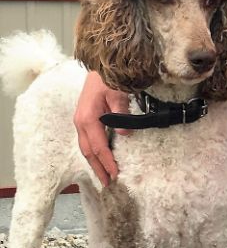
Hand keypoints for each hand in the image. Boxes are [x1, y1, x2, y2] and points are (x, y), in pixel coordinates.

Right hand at [74, 71, 128, 186]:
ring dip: (95, 162)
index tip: (115, 174)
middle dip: (98, 168)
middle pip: (89, 151)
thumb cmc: (108, 77)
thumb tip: (124, 133)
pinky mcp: (84, 117)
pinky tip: (101, 157)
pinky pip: (88, 139)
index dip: (107, 162)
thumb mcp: (118, 92)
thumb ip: (121, 112)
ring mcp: (81, 120)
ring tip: (104, 175)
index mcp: (88, 118)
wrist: (100, 64)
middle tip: (108, 183)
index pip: (99, 147)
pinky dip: (94, 151)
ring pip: (86, 147)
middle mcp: (81, 121)